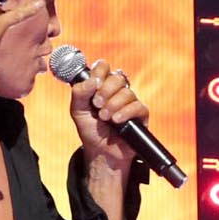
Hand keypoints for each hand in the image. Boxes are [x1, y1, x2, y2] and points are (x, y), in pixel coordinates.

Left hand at [68, 58, 150, 180]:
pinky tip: (116, 121)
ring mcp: (130, 102)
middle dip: (105, 90)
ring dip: (113, 105)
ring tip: (104, 118)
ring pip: (127, 92)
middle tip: (96, 105)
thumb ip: (79, 93)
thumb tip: (92, 80)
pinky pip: (137, 106)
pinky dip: (125, 112)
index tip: (93, 84)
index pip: (103, 67)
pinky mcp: (140, 115)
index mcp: (101, 86)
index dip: (99, 71)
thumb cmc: (90, 131)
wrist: (101, 152)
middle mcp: (117, 91)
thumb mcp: (78, 111)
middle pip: (117, 77)